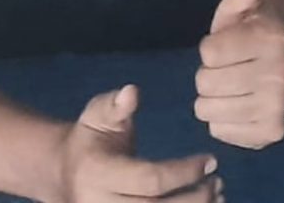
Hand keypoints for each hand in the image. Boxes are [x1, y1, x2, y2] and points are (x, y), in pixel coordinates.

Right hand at [54, 84, 223, 202]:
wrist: (65, 174)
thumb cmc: (89, 139)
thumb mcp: (97, 115)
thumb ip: (115, 105)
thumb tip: (132, 92)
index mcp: (99, 172)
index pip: (149, 179)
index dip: (183, 172)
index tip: (210, 160)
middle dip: (194, 198)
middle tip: (218, 181)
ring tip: (217, 196)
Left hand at [194, 0, 283, 149]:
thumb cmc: (252, 30)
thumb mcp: (243, 4)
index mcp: (269, 40)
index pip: (208, 52)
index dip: (211, 48)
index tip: (229, 44)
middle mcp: (278, 76)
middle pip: (206, 82)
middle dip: (211, 73)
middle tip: (230, 67)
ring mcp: (276, 108)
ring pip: (208, 109)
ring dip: (213, 98)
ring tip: (233, 86)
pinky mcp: (270, 134)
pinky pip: (220, 131)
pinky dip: (223, 121)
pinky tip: (238, 106)